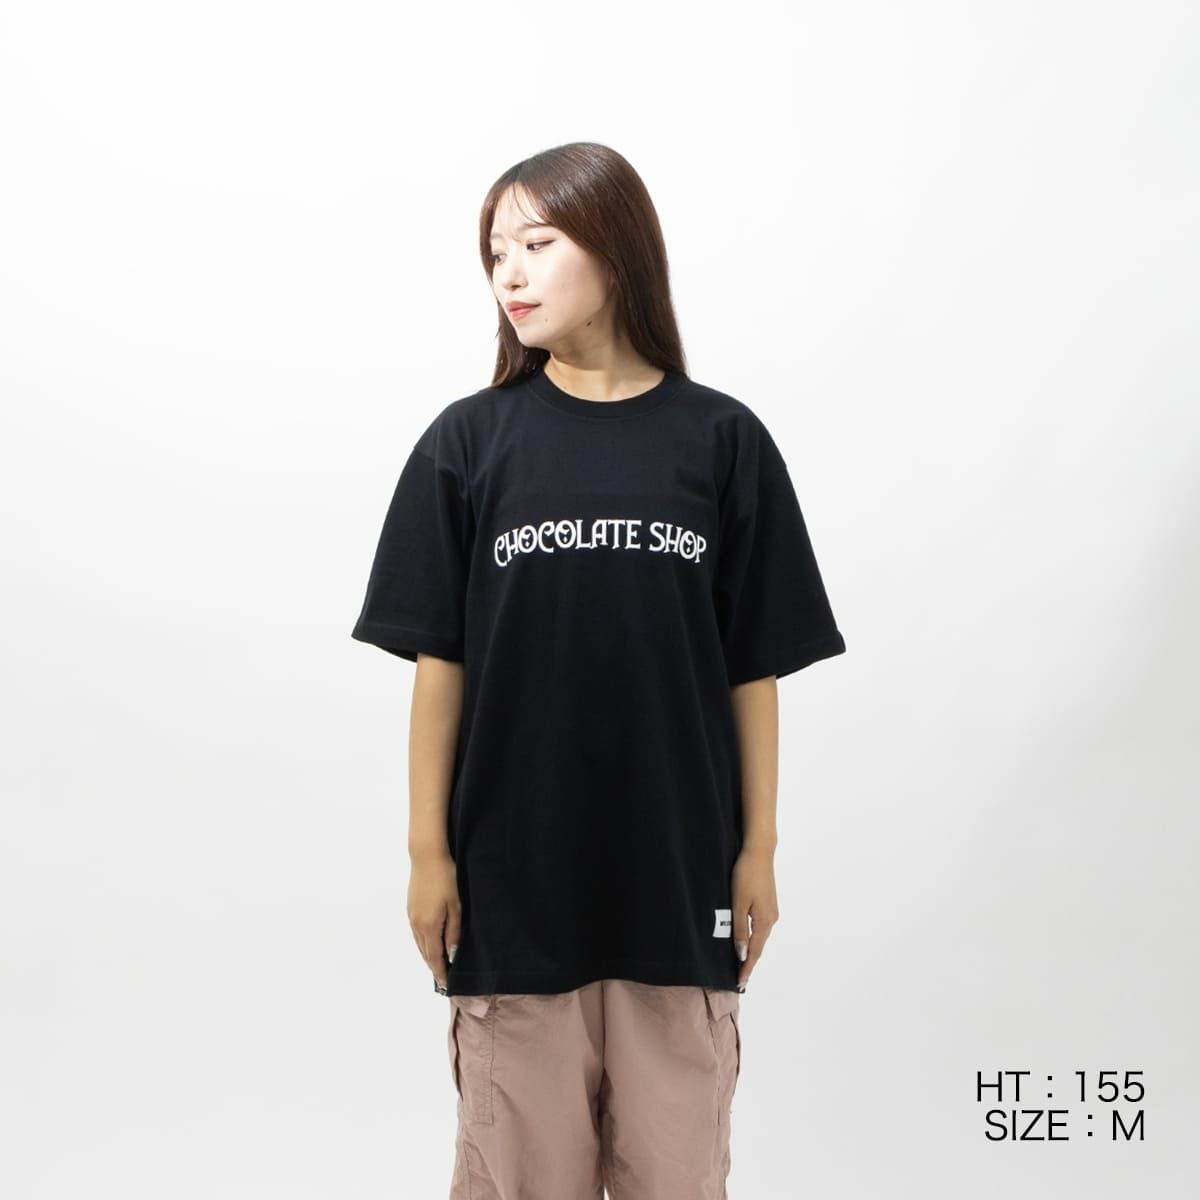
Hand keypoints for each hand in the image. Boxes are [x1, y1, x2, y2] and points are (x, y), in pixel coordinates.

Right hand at [408, 850, 460, 991]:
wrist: (427, 857)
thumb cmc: (446, 879)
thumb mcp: (456, 906)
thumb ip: (453, 932)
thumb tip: (451, 954)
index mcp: (429, 926)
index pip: (434, 957)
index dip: (440, 972)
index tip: (445, 984)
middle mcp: (416, 924)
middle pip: (425, 953)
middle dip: (434, 966)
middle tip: (442, 979)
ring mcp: (411, 916)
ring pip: (420, 944)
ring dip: (429, 955)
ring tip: (438, 965)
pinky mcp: (410, 909)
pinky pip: (417, 933)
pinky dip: (424, 943)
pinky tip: (430, 943)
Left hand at [731, 846, 778, 988]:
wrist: (759, 852)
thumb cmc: (746, 876)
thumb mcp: (738, 904)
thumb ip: (739, 930)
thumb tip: (741, 954)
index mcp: (764, 921)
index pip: (754, 952)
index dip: (746, 968)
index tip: (740, 983)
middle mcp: (771, 919)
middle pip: (759, 946)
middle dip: (749, 963)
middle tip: (740, 979)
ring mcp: (772, 911)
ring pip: (760, 937)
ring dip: (752, 950)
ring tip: (742, 964)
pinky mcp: (769, 904)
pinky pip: (760, 927)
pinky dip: (753, 938)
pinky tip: (747, 940)